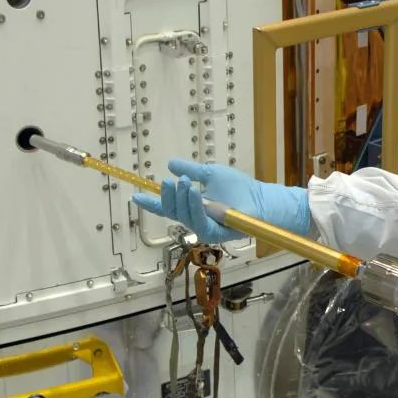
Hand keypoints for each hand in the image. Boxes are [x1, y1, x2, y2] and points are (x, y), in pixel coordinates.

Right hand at [131, 159, 309, 243]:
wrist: (262, 199)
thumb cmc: (240, 188)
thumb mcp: (211, 174)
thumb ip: (191, 169)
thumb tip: (170, 163)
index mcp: (193, 208)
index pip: (168, 207)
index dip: (152, 203)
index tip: (135, 196)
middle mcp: (196, 220)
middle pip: (173, 212)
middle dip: (167, 197)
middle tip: (167, 181)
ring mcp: (206, 228)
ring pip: (184, 217)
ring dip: (181, 199)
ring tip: (182, 182)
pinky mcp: (216, 233)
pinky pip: (200, 223)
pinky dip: (195, 207)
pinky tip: (194, 193)